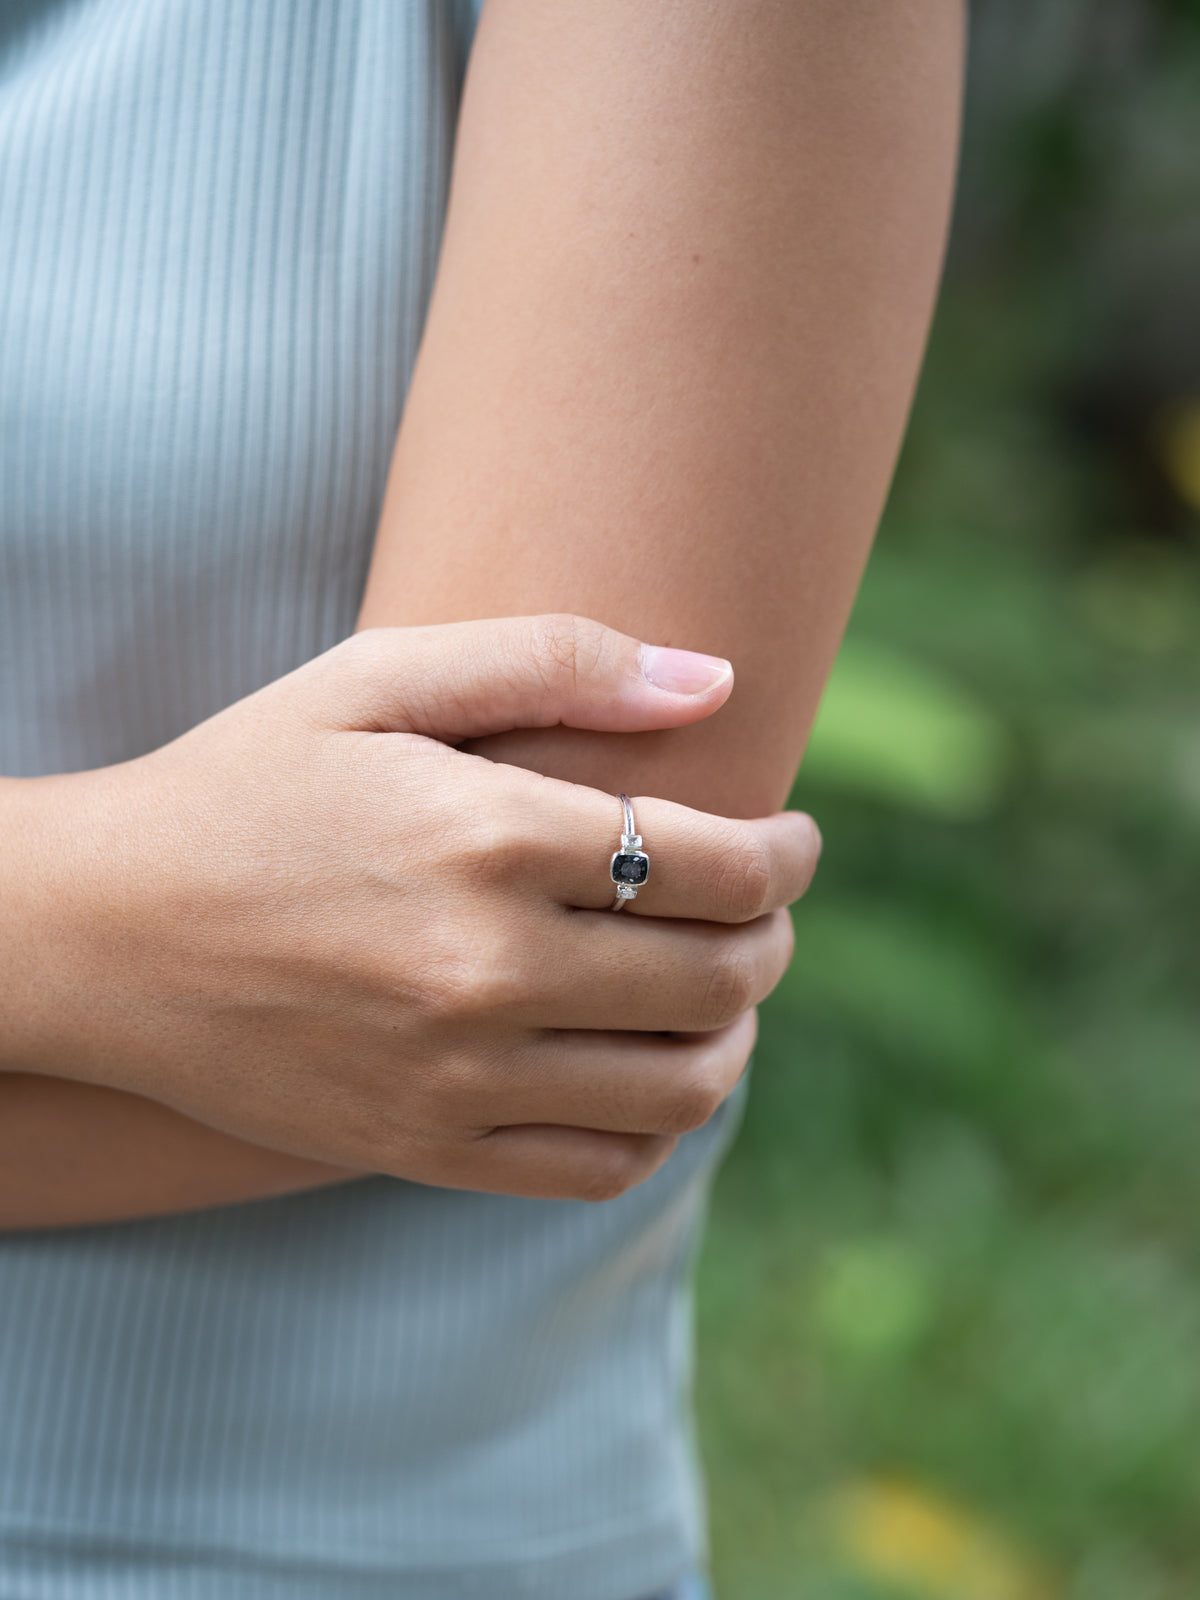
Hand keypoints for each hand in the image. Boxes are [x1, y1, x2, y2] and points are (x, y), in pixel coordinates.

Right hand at [6, 616, 819, 1200]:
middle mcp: (483, 970)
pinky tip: (641, 1067)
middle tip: (762, 909)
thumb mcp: (375, 679)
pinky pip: (599, 1168)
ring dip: (735, 1035)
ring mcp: (454, 1078)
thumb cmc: (245, 785)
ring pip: (681, 1087)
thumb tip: (716, 680)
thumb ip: (552, 658)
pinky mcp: (423, 1150)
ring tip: (719, 992)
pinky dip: (657, 1125)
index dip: (787, 854)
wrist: (99, 932)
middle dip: (773, 938)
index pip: (718, 865)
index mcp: (485, 837)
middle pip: (718, 977)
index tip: (792, 841)